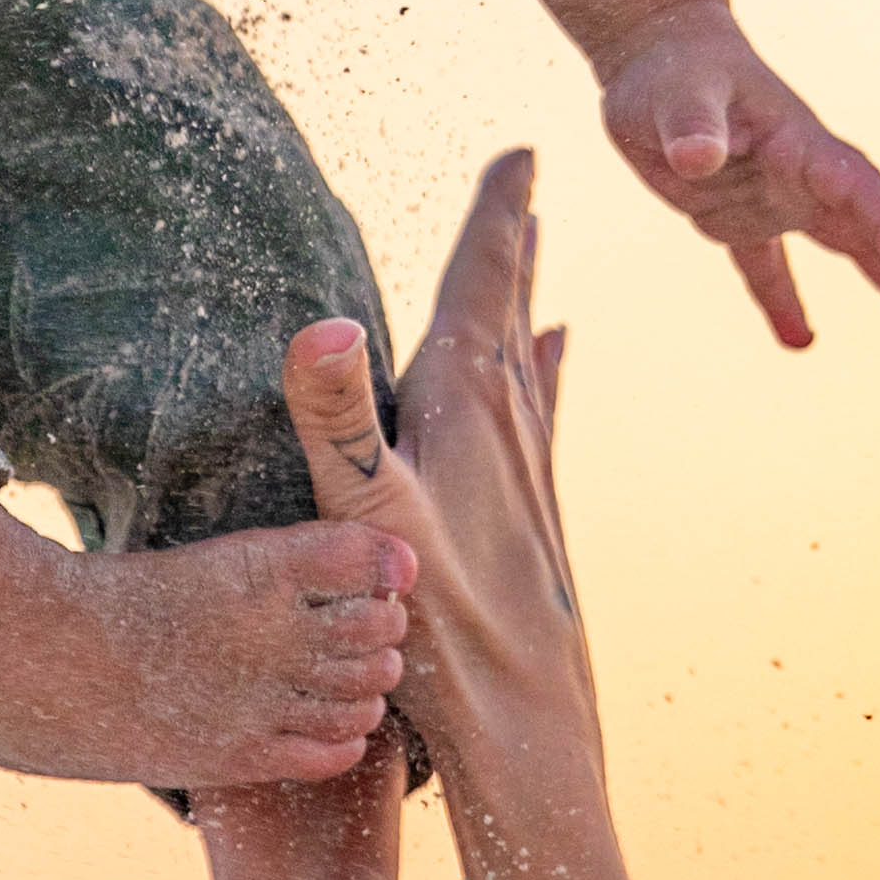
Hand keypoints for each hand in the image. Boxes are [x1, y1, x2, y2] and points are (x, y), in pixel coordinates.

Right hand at [284, 153, 598, 798]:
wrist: (527, 729)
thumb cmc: (442, 626)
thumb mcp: (366, 513)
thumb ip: (336, 417)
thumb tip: (321, 322)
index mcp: (471, 404)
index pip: (487, 280)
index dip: (500, 212)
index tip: (524, 150)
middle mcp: (513, 426)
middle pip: (514, 307)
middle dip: (514, 239)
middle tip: (526, 177)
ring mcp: (532, 471)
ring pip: (533, 358)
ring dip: (527, 298)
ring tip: (536, 250)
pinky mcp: (537, 515)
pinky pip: (543, 411)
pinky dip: (546, 367)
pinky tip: (558, 360)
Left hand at [594, 1, 879, 346]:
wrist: (659, 50)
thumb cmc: (673, 68)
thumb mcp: (677, 95)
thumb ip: (693, 127)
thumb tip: (697, 161)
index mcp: (796, 142)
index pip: (853, 188)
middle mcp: (801, 172)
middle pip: (868, 224)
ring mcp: (777, 194)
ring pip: (844, 244)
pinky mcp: (739, 212)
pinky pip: (767, 266)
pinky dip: (782, 301)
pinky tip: (798, 341)